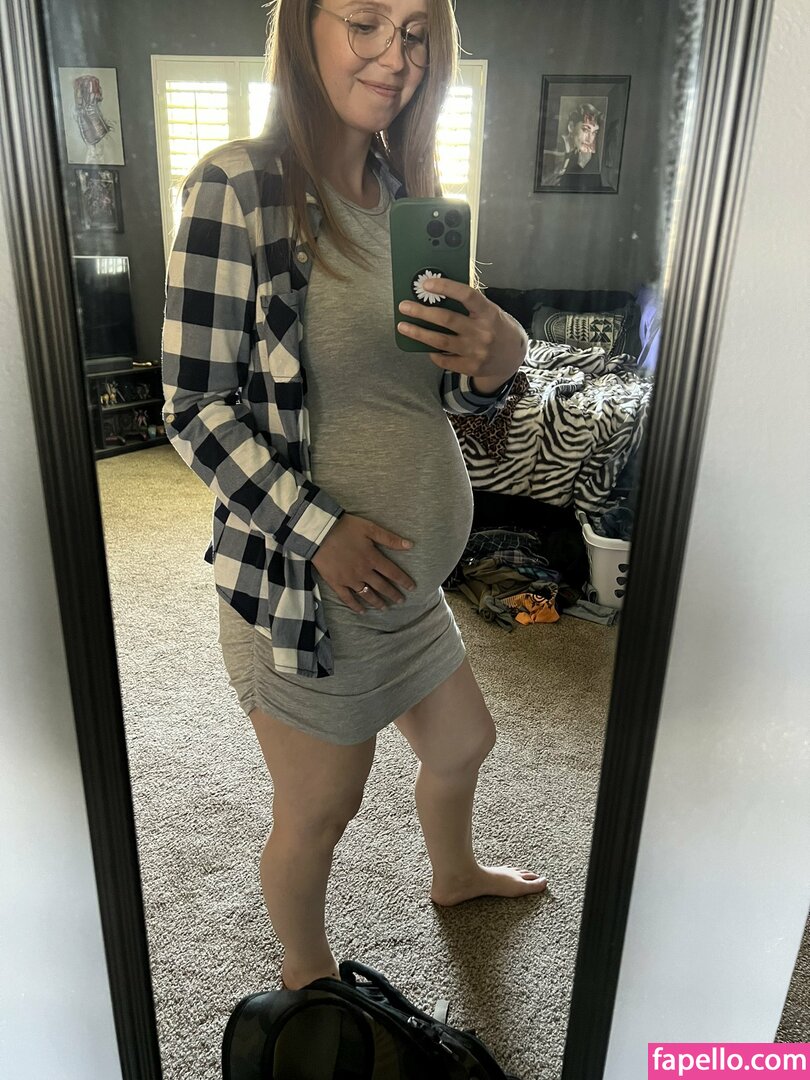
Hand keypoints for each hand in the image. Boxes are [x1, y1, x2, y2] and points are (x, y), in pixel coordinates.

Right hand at [311, 514, 416, 613]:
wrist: (319, 532)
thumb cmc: (345, 527)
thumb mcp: (370, 528)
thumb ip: (390, 538)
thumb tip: (410, 545)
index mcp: (373, 558)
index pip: (393, 573)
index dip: (404, 581)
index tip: (412, 588)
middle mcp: (363, 572)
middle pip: (382, 586)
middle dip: (393, 594)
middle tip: (401, 601)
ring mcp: (349, 579)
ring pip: (367, 594)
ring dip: (377, 602)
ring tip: (384, 608)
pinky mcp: (336, 583)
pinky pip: (347, 598)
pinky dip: (355, 606)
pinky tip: (362, 611)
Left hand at [397, 277, 527, 383]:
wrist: (514, 356)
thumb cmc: (498, 327)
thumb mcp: (491, 311)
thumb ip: (470, 305)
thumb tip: (438, 294)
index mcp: (489, 312)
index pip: (466, 295)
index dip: (446, 287)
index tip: (427, 284)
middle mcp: (483, 332)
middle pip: (446, 319)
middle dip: (421, 312)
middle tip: (404, 307)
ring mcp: (476, 351)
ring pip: (440, 341)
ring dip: (418, 333)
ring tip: (403, 327)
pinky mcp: (471, 367)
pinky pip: (444, 360)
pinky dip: (433, 353)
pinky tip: (425, 347)